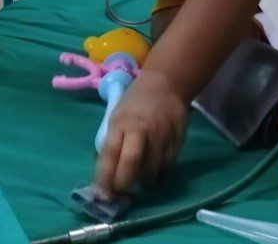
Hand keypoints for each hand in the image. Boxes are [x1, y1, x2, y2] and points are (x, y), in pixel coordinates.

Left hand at [95, 70, 187, 196]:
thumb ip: (113, 142)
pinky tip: (154, 165)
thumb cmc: (135, 102)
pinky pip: (167, 164)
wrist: (166, 83)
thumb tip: (106, 175)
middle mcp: (142, 129)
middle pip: (132, 163)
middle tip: (120, 191)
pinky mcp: (177, 138)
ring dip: (143, 179)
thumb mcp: (118, 117)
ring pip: (152, 168)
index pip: (110, 153)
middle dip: (124, 183)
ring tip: (138, 178)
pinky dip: (159, 170)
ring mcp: (162, 134)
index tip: (100, 193)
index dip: (104, 177)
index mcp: (122, 123)